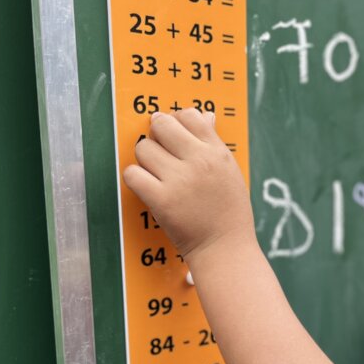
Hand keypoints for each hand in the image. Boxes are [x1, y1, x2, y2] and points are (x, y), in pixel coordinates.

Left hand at [123, 110, 254, 260]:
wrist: (225, 248)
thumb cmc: (228, 212)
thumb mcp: (230, 172)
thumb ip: (213, 143)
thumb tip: (205, 115)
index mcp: (218, 153)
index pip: (189, 115)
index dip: (177, 122)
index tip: (175, 135)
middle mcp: (199, 162)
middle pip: (161, 125)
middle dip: (157, 135)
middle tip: (162, 153)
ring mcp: (179, 180)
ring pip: (143, 148)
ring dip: (146, 159)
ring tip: (158, 174)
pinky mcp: (161, 199)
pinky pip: (133, 174)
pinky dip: (136, 179)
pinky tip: (149, 187)